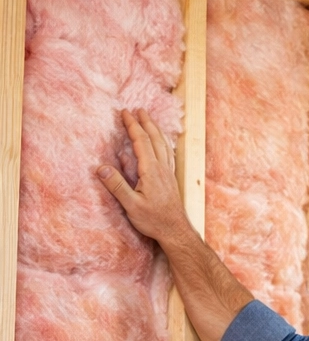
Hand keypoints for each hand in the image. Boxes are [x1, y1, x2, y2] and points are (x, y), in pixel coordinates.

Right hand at [97, 110, 192, 245]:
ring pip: (163, 146)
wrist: (176, 231)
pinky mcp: (171, 180)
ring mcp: (168, 174)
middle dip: (145, 123)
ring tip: (149, 120)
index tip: (125, 113)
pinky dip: (163, 144)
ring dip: (155, 131)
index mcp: (152, 171)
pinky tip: (162, 144)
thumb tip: (101, 168)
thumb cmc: (154, 220)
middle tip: (138, 110)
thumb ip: (117, 186)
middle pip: (155, 140)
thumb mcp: (131, 205)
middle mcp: (162, 169)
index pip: (142, 142)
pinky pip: (168, 155)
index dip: (133, 126)